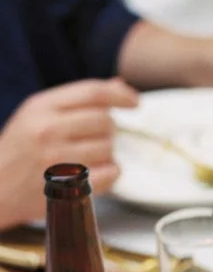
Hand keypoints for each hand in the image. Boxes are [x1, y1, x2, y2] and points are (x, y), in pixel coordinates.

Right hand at [0, 78, 138, 228]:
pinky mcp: (70, 186)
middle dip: (108, 129)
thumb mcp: (37, 115)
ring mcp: (59, 159)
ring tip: (87, 158)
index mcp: (41, 106)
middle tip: (95, 138)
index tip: (134, 102)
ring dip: (106, 153)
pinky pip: (111, 174)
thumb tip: (119, 85)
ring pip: (108, 148)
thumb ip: (77, 100)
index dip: (120, 95)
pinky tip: (93, 174)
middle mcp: (49, 129)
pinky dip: (109, 174)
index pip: (93, 92)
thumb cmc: (19, 150)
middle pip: (105, 121)